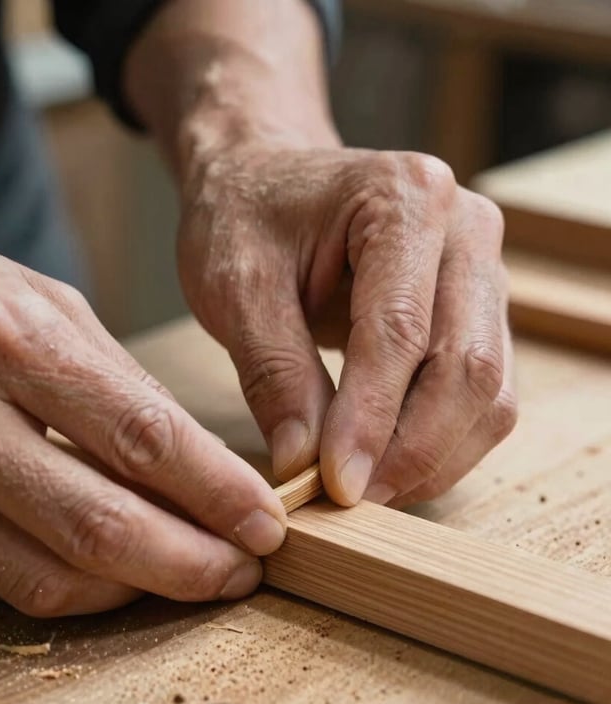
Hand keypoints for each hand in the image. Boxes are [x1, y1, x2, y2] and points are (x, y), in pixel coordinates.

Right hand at [0, 213, 286, 614]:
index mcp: (9, 340)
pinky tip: (116, 571)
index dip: (217, 492)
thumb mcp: (42, 302)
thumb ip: (118, 381)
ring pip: (52, 576)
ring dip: (139, 590)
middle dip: (192, 564)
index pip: (142, 437)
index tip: (266, 522)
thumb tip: (194, 459)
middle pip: (101, 525)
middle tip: (245, 571)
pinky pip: (2, 583)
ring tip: (192, 575)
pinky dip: (75, 587)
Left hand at [178, 144, 516, 507]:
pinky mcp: (474, 312)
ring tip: (368, 488)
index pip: (401, 330)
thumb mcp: (236, 287)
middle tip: (353, 498)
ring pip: (488, 390)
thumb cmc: (244, 218)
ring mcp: (480, 272)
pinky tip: (390, 464)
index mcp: (405, 198)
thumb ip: (275, 373)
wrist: (263, 184)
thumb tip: (305, 463)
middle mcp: (465, 230)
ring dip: (434, 455)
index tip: (337, 484)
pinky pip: (480, 393)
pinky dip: (442, 441)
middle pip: (467, 366)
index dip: (372, 419)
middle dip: (412, 448)